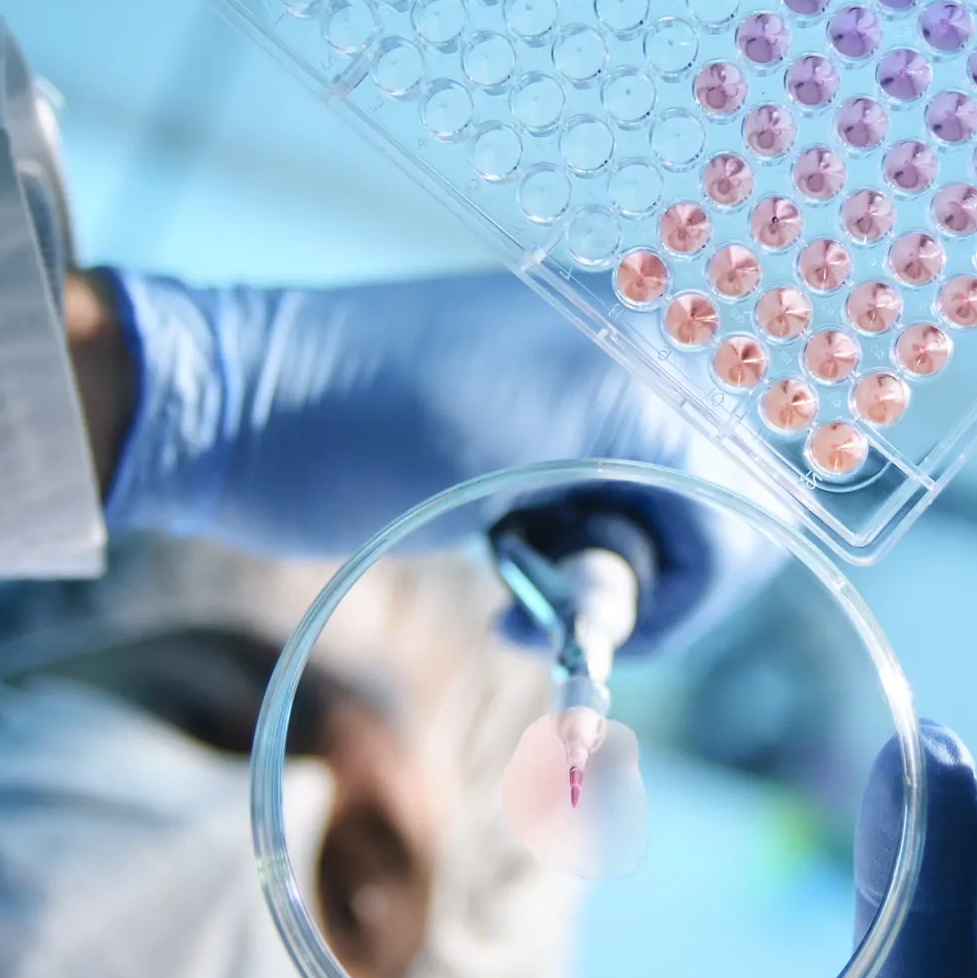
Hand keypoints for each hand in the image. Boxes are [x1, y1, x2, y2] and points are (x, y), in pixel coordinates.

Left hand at [97, 269, 768, 644]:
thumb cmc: (352, 448)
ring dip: (613, 551)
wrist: (231, 398)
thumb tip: (729, 544)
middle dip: (658, 569)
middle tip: (566, 608)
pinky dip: (580, 519)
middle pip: (722, 493)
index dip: (696, 593)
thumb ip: (641, 501)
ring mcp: (593, 354)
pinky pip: (617, 463)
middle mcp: (638, 340)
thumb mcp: (505, 491)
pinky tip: (509, 539)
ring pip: (669, 489)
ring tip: (521, 578)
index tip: (618, 637)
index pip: (745, 505)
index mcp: (641, 357)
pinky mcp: (548, 380)